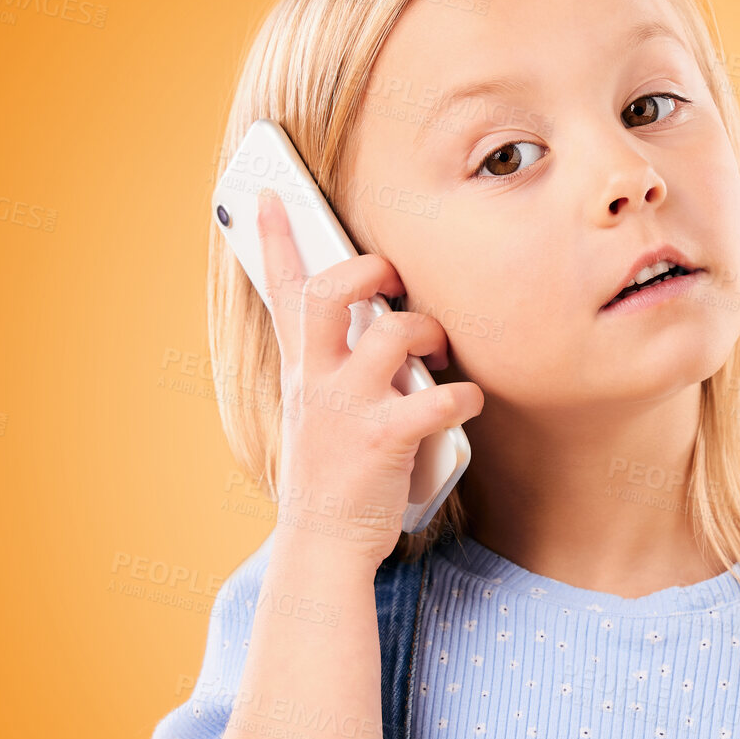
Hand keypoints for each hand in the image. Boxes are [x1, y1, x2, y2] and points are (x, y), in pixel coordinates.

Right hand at [255, 187, 482, 568]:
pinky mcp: (382, 441)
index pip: (281, 292)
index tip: (271, 195)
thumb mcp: (316, 411)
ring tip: (441, 356)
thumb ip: (334, 367)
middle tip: (394, 283)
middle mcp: (318, 381)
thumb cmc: (333, 473)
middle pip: (329, 292)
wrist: (324, 544)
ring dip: (428, 334)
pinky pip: (437, 400)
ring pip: (391, 334)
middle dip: (368, 271)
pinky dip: (464, 395)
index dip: (277, 239)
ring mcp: (347, 409)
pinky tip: (468, 401)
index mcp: (303, 369)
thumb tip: (375, 327)